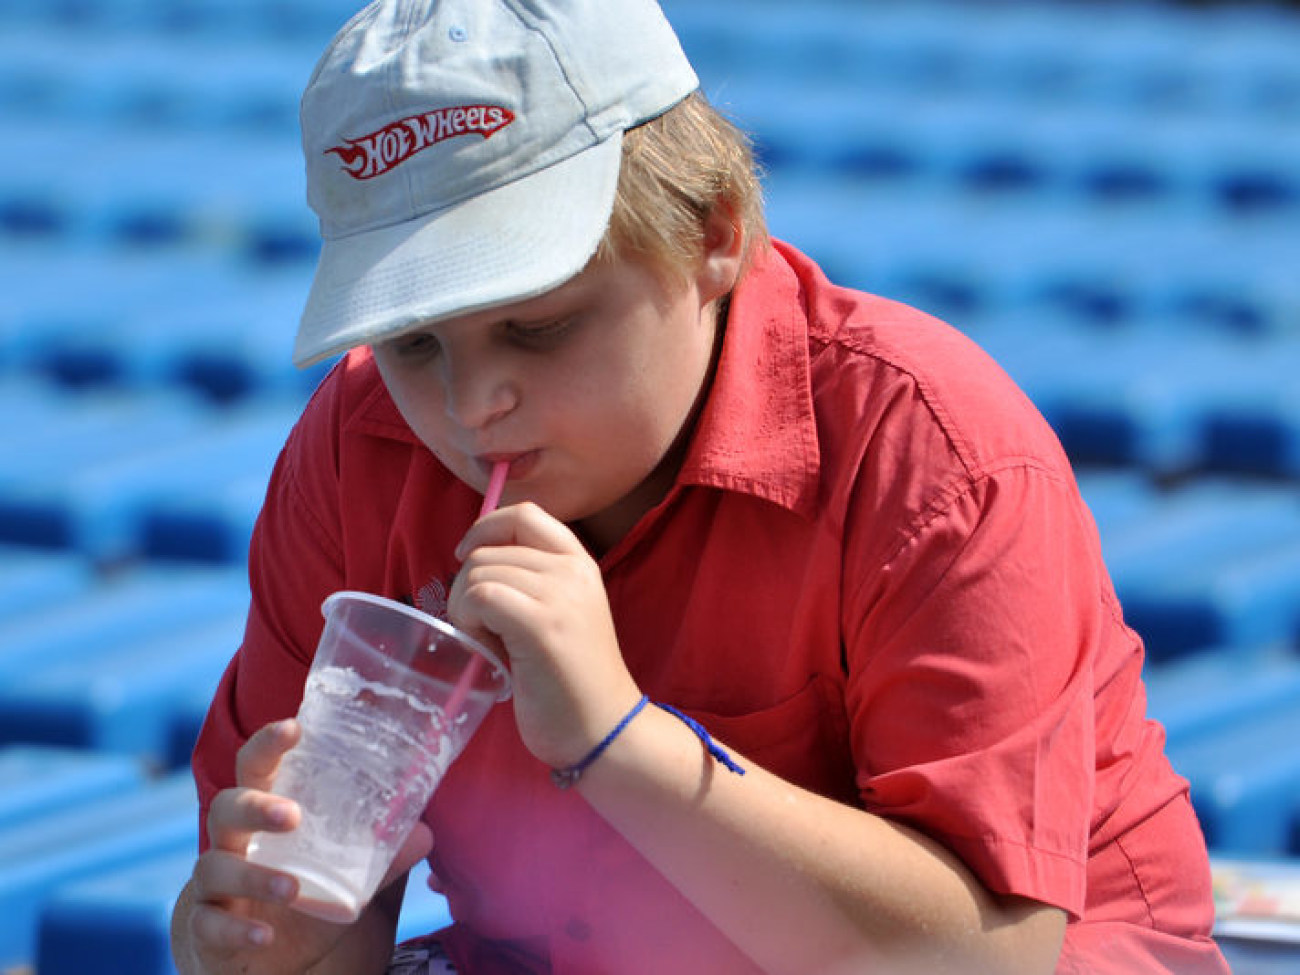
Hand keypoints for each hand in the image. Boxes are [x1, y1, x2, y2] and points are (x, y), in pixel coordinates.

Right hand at [173, 719, 432, 973]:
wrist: (270, 960)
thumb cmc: (302, 895)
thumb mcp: (347, 874)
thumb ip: (380, 854)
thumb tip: (424, 834)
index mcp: (264, 815)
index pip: (257, 768)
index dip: (268, 745)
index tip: (293, 728)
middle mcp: (232, 843)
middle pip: (225, 808)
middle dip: (255, 807)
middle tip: (292, 815)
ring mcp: (214, 887)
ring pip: (214, 868)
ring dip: (252, 876)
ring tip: (292, 888)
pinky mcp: (206, 930)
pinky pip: (209, 926)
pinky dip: (235, 930)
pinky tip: (263, 935)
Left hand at [450, 502, 641, 770]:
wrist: (603, 730)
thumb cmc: (571, 681)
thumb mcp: (560, 613)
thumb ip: (529, 582)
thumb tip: (473, 560)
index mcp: (579, 563)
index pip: (524, 513)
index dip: (485, 528)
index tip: (466, 559)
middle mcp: (573, 570)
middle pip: (489, 549)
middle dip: (467, 587)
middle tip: (483, 630)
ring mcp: (559, 595)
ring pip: (478, 573)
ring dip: (465, 610)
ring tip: (490, 644)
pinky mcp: (540, 624)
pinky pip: (480, 597)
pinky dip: (468, 622)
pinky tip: (487, 650)